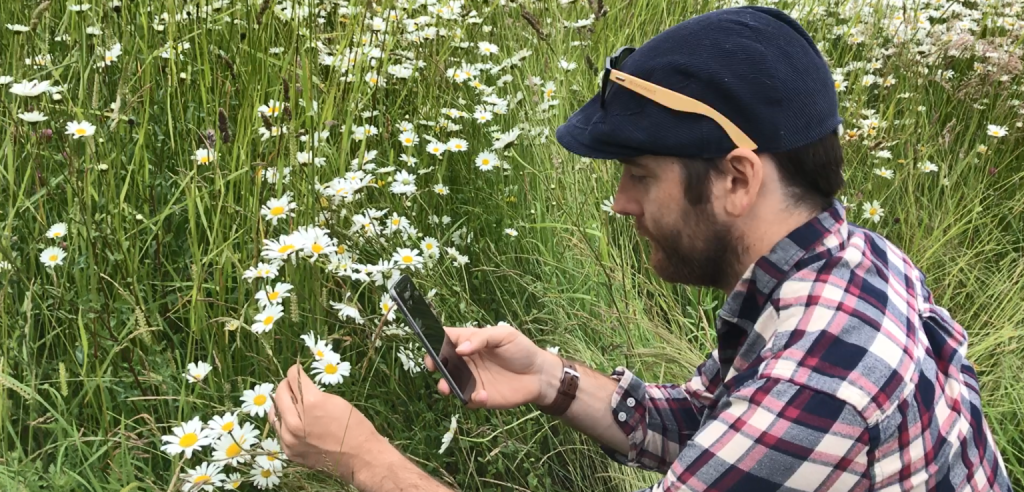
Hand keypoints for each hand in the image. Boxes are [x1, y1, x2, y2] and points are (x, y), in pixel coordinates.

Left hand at [269, 364, 384, 479]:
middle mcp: (296, 421)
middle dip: (286, 386)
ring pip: (274, 413)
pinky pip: (279, 432)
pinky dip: (285, 424)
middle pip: (280, 394)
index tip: (297, 371)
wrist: (361, 457)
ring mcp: (290, 439)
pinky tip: (295, 423)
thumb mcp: (336, 401)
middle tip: (293, 386)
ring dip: (281, 405)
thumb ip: (313, 393)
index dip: (295, 371)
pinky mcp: (290, 452)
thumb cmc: (355, 426)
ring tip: (291, 405)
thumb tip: (298, 387)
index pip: (293, 377)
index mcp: (311, 403)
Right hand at [425, 324, 559, 409]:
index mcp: (471, 342)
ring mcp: (472, 380)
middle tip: (434, 368)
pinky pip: (469, 399)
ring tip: (447, 388)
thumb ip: (482, 338)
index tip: (431, 348)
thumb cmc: (522, 350)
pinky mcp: (481, 397)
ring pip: (450, 384)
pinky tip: (482, 394)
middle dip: (435, 365)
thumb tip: (460, 349)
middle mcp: (467, 361)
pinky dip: (472, 398)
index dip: (435, 342)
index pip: (447, 339)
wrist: (539, 375)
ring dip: (445, 385)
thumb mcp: (504, 335)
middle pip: (443, 362)